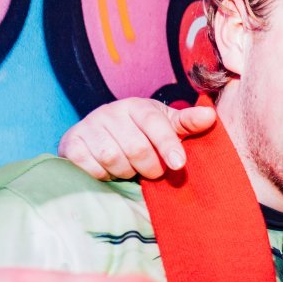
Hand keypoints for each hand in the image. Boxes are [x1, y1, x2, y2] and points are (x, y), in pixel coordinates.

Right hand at [58, 98, 215, 180]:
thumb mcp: (165, 124)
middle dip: (149, 167)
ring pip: (113, 158)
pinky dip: (104, 175)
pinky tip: (109, 171)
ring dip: (126, 172)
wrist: (98, 134)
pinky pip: (92, 167)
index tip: (178, 164)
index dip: (167, 144)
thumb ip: (187, 123)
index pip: (155, 123)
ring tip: (130, 170)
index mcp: (137, 106)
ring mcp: (89, 126)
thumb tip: (210, 116)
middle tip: (153, 172)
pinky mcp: (72, 144)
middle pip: (136, 147)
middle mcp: (111, 112)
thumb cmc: (140, 132)